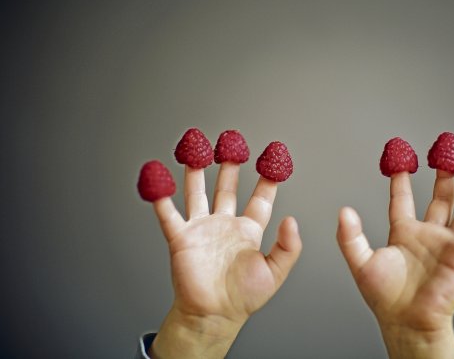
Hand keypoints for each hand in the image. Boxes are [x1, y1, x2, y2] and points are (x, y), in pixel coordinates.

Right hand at [149, 163, 301, 358]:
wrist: (214, 316)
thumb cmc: (244, 298)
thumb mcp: (275, 272)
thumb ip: (287, 246)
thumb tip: (292, 219)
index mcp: (249, 231)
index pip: (260, 197)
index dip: (268, 176)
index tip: (274, 155)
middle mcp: (225, 224)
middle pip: (227, 186)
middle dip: (229, 163)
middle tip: (231, 141)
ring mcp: (202, 229)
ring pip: (198, 192)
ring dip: (196, 170)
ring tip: (195, 147)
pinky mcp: (181, 238)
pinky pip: (169, 213)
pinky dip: (161, 196)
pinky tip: (157, 177)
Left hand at [337, 170, 453, 358]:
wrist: (406, 323)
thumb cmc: (384, 298)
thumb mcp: (361, 262)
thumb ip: (350, 236)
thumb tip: (343, 211)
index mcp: (403, 232)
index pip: (402, 197)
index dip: (400, 175)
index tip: (399, 154)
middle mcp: (428, 234)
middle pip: (439, 197)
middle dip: (444, 173)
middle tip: (447, 149)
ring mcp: (446, 244)